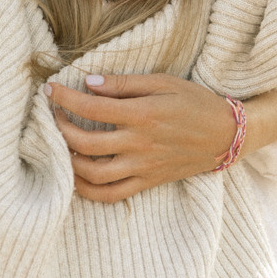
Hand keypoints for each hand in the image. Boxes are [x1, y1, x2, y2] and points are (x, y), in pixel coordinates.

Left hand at [44, 73, 236, 202]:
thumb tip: (89, 83)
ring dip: (68, 160)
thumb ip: (124, 84)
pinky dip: (87, 190)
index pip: (91, 108)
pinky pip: (110, 195)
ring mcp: (143, 167)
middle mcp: (139, 144)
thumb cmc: (195, 102)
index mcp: (142, 114)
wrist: (226, 135)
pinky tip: (76, 176)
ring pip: (92, 174)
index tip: (50, 90)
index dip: (65, 99)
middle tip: (52, 115)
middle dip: (60, 128)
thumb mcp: (163, 82)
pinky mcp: (147, 182)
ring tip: (61, 143)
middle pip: (85, 143)